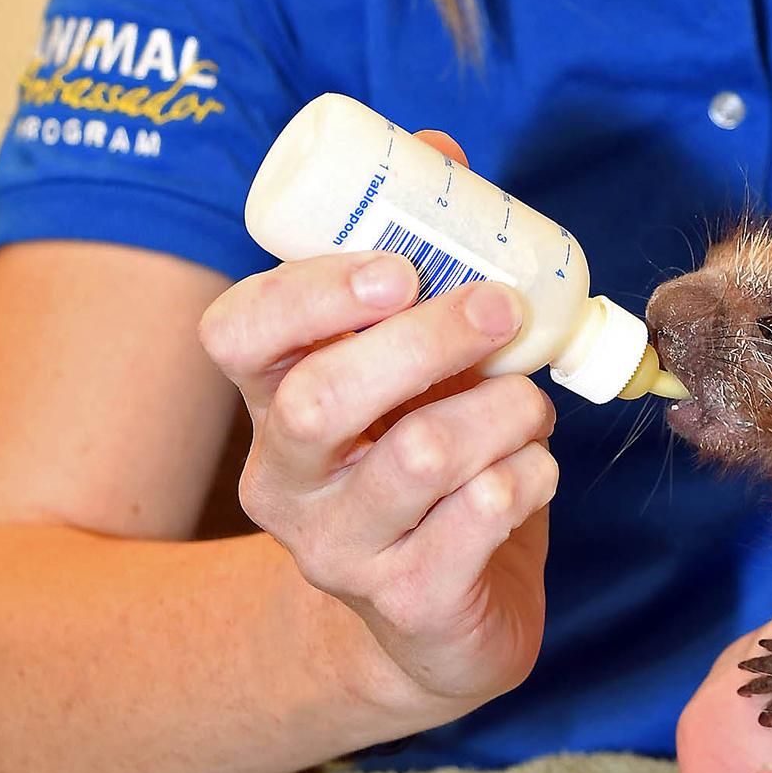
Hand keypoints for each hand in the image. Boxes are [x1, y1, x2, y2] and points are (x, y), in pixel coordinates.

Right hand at [198, 133, 557, 724]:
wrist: (436, 620)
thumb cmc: (424, 469)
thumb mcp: (408, 376)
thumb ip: (417, 275)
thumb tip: (438, 153)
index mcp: (270, 405)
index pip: (236, 335)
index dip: (308, 292)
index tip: (397, 268)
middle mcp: (284, 481)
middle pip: (322, 398)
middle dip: (427, 339)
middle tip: (503, 311)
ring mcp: (340, 550)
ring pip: (419, 456)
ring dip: (502, 408)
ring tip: (529, 404)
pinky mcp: (408, 601)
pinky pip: (479, 515)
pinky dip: (530, 473)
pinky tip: (535, 468)